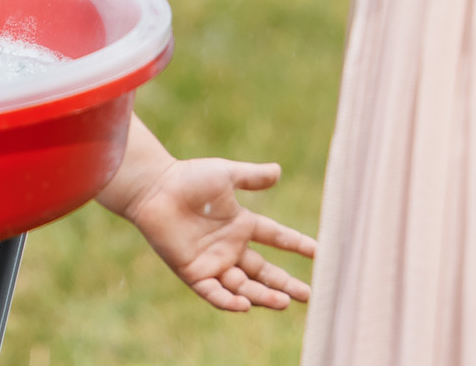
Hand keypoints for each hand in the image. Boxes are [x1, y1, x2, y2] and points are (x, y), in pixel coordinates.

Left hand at [116, 159, 315, 313]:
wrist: (154, 189)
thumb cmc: (188, 178)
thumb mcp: (226, 175)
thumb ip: (252, 177)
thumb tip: (278, 172)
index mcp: (241, 223)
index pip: (276, 237)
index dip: (296, 244)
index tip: (320, 252)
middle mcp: (230, 246)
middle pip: (264, 271)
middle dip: (286, 284)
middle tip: (309, 294)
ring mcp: (213, 261)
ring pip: (244, 285)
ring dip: (264, 296)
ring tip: (285, 302)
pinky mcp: (194, 272)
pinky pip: (214, 292)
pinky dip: (229, 300)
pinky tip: (245, 304)